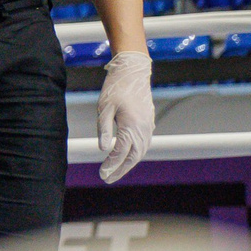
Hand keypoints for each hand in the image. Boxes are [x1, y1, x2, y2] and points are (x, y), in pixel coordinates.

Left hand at [97, 50, 153, 182]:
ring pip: (140, 151)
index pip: (121, 152)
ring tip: (114, 171)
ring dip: (128, 163)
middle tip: (107, 178)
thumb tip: (103, 149)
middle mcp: (143, 129)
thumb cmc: (115, 88)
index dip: (111, 165)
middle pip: (133, 156)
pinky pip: (143, 143)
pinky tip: (126, 157)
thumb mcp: (104, 108)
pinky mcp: (148, 123)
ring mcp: (148, 126)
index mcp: (131, 126)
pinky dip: (135, 153)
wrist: (133, 72)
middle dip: (120, 169)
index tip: (102, 174)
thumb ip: (104, 129)